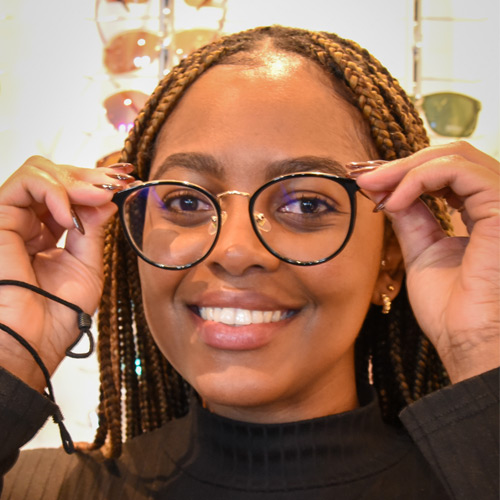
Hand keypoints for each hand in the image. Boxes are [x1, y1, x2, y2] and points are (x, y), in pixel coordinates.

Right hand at [0, 156, 133, 389]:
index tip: (126, 181)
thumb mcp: (87, 266)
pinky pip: (25, 183)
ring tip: (99, 196)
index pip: (72, 194)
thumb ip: (92, 230)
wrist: (31, 343)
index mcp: (48, 234)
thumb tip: (105, 199)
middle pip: (57, 177)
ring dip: (77, 181)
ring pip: (40, 173)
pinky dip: (55, 188)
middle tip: (118, 182)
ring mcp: (13, 219)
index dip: (97, 184)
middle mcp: (29, 223)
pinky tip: (71, 211)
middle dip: (92, 176)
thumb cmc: (55, 316)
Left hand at [353, 142, 498, 382]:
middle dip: (402, 165)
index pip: (449, 171)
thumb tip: (388, 190)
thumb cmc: (450, 309)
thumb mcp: (422, 251)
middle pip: (453, 155)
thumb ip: (411, 217)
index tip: (369, 180)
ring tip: (375, 187)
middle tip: (366, 178)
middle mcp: (495, 204)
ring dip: (406, 168)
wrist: (466, 341)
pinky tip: (396, 200)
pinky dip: (420, 178)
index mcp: (483, 214)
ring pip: (456, 156)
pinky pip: (459, 171)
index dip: (407, 170)